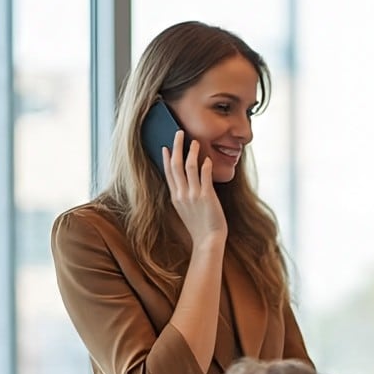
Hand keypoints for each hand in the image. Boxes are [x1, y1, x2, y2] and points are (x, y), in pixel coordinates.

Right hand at [164, 131, 226, 247]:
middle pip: (176, 165)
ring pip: (189, 167)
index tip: (165, 147)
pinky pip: (204, 176)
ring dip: (192, 152)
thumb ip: (184, 197)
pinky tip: (207, 158)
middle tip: (179, 133)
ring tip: (195, 141)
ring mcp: (193, 195)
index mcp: (175, 197)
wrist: (208, 240)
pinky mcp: (206, 197)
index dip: (166, 159)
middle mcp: (182, 194)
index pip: (168, 173)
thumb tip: (186, 185)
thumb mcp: (186, 210)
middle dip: (177, 147)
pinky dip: (205, 165)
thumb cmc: (200, 227)